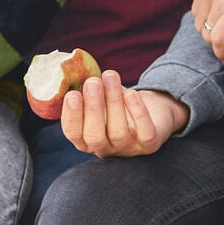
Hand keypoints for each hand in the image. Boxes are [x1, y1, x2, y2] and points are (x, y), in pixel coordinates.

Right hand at [61, 72, 189, 157]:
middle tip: (92, 83)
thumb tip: (77, 75)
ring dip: (114, 102)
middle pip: (95, 137)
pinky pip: (144, 133)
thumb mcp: (100, 97)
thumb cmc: (117, 102)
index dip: (72, 117)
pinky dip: (138, 113)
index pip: (74, 134)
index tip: (72, 94)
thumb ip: (87, 92)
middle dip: (93, 109)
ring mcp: (128, 149)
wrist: (151, 110)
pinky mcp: (150, 145)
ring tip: (110, 76)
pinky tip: (130, 94)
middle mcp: (106, 149)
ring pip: (118, 133)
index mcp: (86, 140)